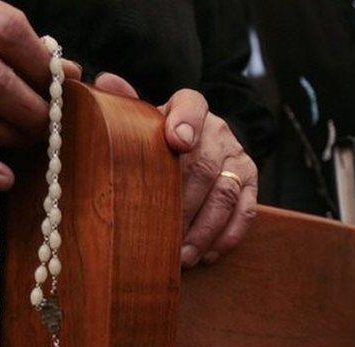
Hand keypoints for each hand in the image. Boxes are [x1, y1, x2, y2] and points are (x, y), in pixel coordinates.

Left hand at [97, 77, 257, 267]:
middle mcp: (218, 130)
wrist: (197, 144)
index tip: (177, 142)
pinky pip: (246, 211)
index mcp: (189, 107)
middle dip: (183, 204)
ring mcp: (237, 157)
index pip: (192, 104)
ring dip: (203, 229)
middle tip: (161, 236)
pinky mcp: (250, 182)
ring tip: (182, 256)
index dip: (186, 122)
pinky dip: (227, 236)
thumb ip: (126, 105)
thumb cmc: (157, 138)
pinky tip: (207, 256)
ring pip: (224, 194)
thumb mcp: (142, 120)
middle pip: (204, 165)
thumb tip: (104, 82)